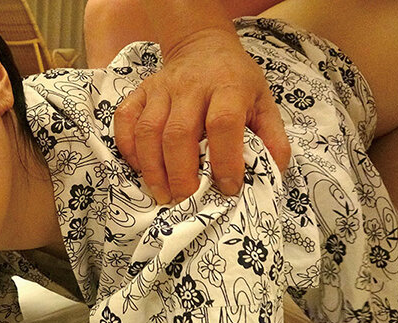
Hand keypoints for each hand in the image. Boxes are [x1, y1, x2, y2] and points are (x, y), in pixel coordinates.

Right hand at [114, 27, 290, 202]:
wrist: (203, 47)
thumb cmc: (237, 81)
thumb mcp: (265, 102)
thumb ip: (273, 138)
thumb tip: (272, 174)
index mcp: (228, 87)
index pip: (222, 124)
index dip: (224, 161)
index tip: (227, 188)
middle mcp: (191, 86)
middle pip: (178, 133)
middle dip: (181, 175)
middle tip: (187, 200)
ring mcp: (161, 88)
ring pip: (148, 131)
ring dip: (153, 169)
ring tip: (163, 194)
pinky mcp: (140, 92)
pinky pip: (125, 121)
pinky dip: (128, 149)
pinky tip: (140, 169)